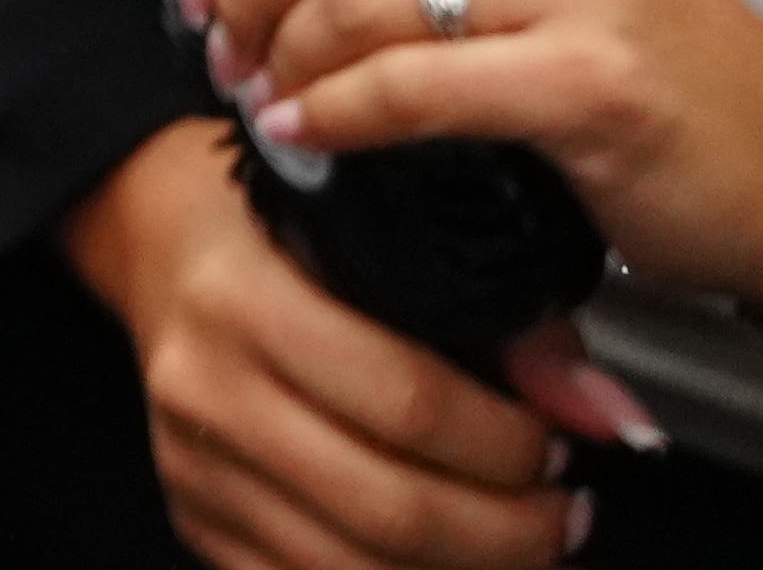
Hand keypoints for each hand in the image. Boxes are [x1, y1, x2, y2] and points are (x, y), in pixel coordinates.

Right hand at [62, 120, 593, 569]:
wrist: (157, 239)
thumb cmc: (276, 228)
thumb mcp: (383, 236)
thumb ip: (507, 326)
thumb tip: (605, 415)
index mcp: (246, 300)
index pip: (408, 403)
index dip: (507, 444)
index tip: (557, 447)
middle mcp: (206, 388)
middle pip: (390, 507)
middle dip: (507, 532)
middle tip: (562, 514)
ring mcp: (194, 466)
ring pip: (355, 569)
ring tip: (522, 545)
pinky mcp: (195, 518)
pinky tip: (449, 564)